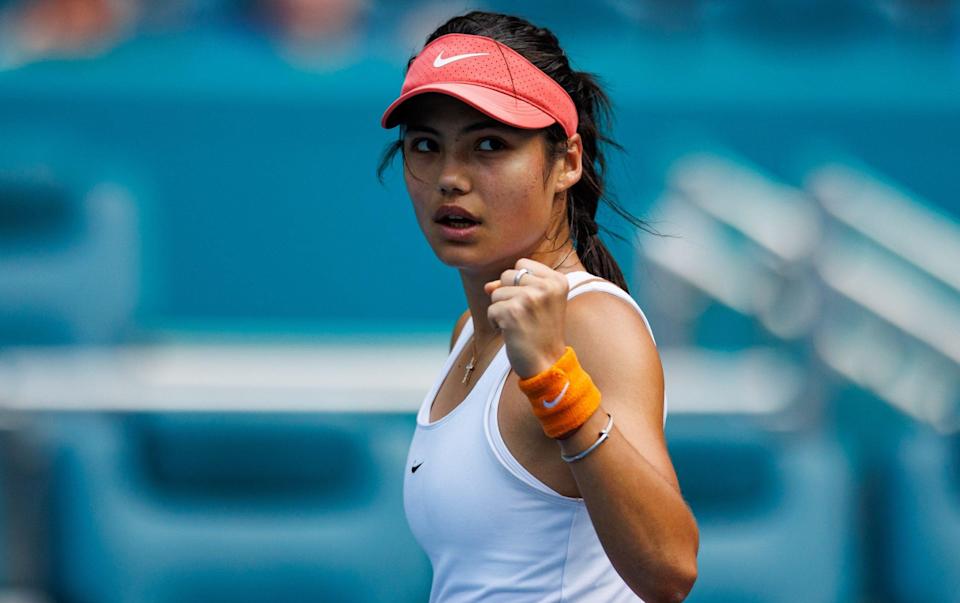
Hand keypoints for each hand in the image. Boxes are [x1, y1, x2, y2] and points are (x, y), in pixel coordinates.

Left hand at [483, 258, 568, 378]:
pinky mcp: (513, 312)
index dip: (518, 283)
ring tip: (519, 324)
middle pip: (507, 275)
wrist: (547, 363)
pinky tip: (511, 332)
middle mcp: (546, 286)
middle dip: (508, 295)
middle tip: (525, 316)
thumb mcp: (536, 303)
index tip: (532, 303)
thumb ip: (514, 286)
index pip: (522, 264)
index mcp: (557, 280)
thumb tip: (488, 286)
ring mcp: (530, 298)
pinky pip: (491, 309)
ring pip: (496, 292)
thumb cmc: (541, 332)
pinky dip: (495, 323)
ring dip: (501, 310)